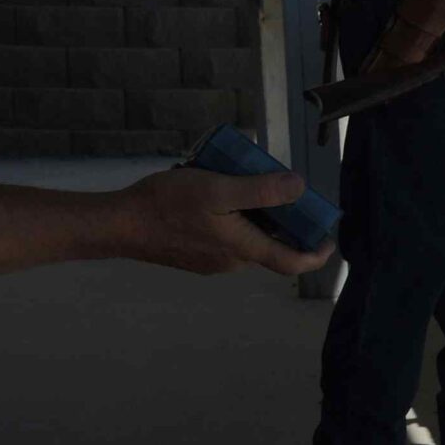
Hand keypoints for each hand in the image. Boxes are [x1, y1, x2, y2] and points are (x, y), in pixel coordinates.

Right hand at [107, 167, 334, 277]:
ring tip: (238, 182)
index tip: (328, 239)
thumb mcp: (218, 189)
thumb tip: (299, 187)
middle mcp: (231, 261)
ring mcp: (210, 261)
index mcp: (243, 249)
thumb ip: (261, 190)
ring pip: (244, 238)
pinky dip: (229, 217)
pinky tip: (212, 193)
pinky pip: (223, 236)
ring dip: (251, 214)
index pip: (292, 262)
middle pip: (269, 244)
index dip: (316, 253)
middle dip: (279, 219)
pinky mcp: (193, 255)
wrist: (116, 224)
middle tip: (276, 189)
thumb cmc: (165, 205)